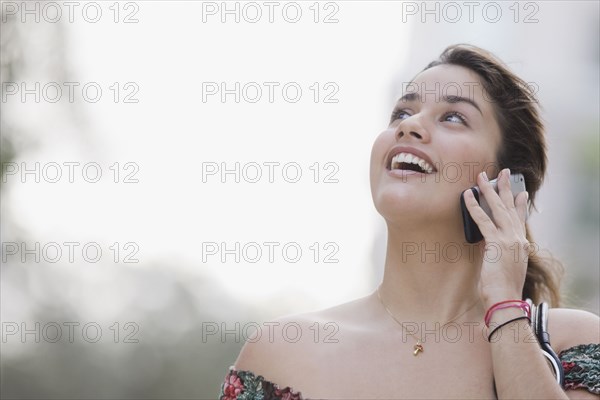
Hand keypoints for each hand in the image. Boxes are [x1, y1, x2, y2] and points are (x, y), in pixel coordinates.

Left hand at [463, 168, 530, 307]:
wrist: (506, 300)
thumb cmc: (504, 289)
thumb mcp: (507, 268)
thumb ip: (502, 254)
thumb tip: (492, 247)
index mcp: (522, 245)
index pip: (520, 219)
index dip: (520, 205)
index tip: (521, 193)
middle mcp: (518, 239)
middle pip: (511, 208)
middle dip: (506, 188)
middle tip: (504, 173)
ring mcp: (509, 240)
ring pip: (498, 209)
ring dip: (488, 191)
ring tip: (481, 177)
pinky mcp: (496, 244)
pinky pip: (483, 220)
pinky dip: (474, 207)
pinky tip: (467, 196)